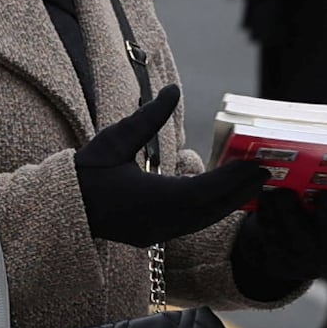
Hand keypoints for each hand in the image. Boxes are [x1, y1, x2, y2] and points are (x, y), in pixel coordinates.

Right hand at [73, 83, 268, 248]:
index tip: (255, 165)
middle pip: (210, 209)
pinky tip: (222, 199)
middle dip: (239, 191)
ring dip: (228, 203)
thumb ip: (148, 117)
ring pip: (202, 220)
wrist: (60, 209)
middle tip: (266, 173)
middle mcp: (159, 222)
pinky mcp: (152, 236)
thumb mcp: (115, 139)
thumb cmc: (84, 173)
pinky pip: (191, 225)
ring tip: (251, 185)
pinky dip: (211, 211)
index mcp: (151, 200)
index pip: (203, 191)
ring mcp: (156, 233)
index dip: (232, 179)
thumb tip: (172, 91)